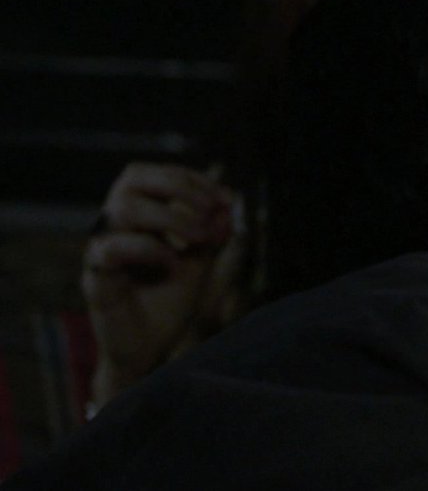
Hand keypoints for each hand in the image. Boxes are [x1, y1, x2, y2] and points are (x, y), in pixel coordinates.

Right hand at [82, 162, 245, 406]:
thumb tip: (232, 202)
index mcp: (139, 218)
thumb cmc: (168, 303)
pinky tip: (171, 263)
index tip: (225, 198)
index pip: (156, 175)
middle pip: (132, 178)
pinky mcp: (95, 278)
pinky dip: (147, 249)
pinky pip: (108, 250)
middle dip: (177, 186)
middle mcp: (116, 227)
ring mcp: (102, 249)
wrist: (150, 350)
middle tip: (208, 209)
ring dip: (168, 216)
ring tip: (197, 238)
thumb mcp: (199, 263)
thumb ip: (211, 233)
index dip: (192, 180)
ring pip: (121, 208)